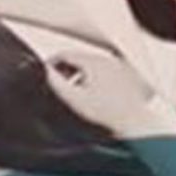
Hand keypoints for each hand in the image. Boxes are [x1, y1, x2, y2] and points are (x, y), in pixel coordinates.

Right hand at [45, 50, 169, 137]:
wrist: (132, 121)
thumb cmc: (106, 112)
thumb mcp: (74, 98)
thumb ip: (56, 83)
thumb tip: (45, 71)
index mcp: (93, 61)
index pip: (65, 54)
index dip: (51, 63)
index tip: (43, 72)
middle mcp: (107, 59)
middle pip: (78, 58)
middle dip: (64, 69)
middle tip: (55, 81)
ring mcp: (117, 66)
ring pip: (90, 64)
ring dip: (77, 73)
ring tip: (71, 89)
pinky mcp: (123, 74)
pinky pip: (102, 70)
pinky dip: (91, 77)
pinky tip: (89, 92)